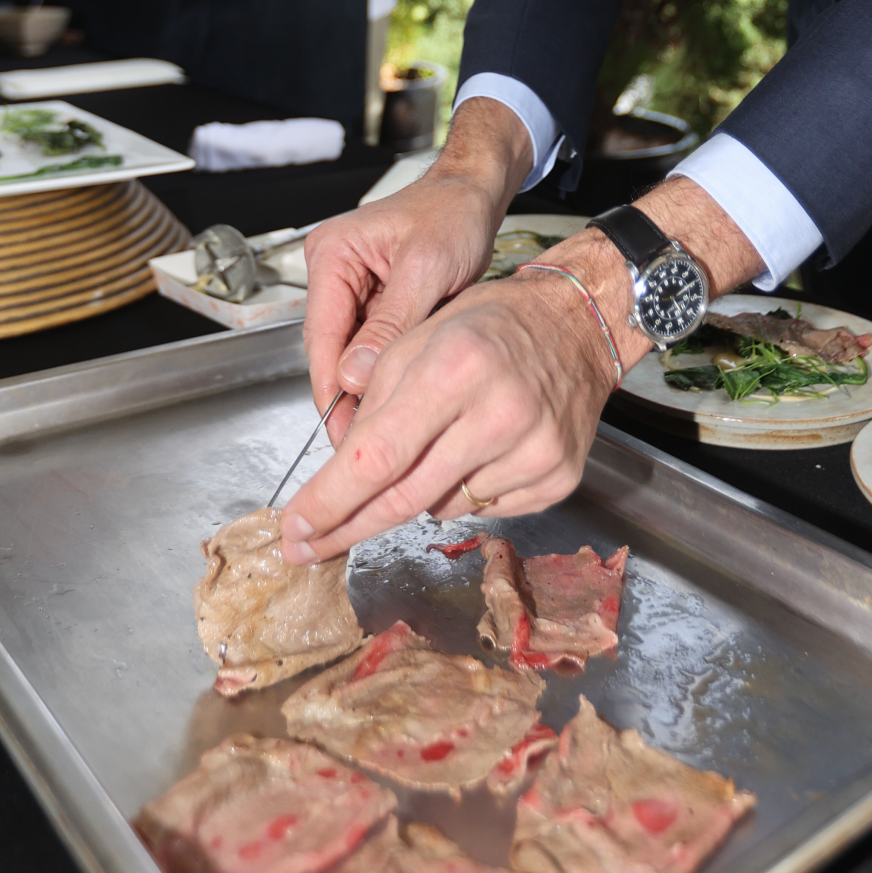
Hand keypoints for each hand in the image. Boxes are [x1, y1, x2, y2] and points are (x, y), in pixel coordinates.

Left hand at [282, 178, 766, 560]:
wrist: (577, 324)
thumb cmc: (491, 324)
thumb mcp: (417, 339)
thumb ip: (372, 405)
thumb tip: (338, 476)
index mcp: (455, 367)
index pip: (376, 456)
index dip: (328, 501)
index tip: (294, 529)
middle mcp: (499, 414)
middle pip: (404, 497)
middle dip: (347, 525)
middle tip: (305, 548)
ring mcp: (534, 451)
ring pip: (441, 508)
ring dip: (417, 492)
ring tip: (438, 443)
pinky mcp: (556, 477)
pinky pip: (484, 510)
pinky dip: (463, 491)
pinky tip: (476, 452)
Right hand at [302, 97, 533, 445]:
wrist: (476, 194)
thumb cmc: (453, 213)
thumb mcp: (427, 269)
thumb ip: (390, 323)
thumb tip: (354, 376)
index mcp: (332, 256)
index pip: (320, 337)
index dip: (331, 390)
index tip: (346, 432)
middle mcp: (333, 271)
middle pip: (331, 350)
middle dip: (349, 395)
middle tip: (368, 443)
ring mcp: (351, 288)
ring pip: (351, 353)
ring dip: (369, 385)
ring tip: (388, 428)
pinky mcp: (374, 301)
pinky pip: (372, 345)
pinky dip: (386, 370)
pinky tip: (402, 397)